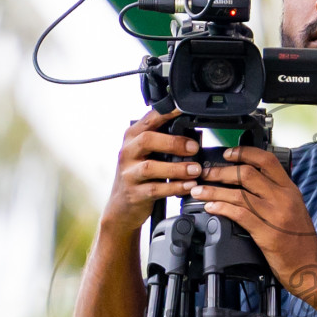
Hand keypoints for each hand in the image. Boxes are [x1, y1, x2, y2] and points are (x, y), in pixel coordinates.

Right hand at [101, 108, 201, 235]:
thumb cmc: (140, 175)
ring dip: (176, 168)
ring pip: (150, 167)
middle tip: (194, 148)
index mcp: (132, 137)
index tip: (184, 110)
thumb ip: (161, 142)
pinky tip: (189, 186)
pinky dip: (174, 187)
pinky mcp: (134, 193)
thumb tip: (193, 135)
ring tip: (195, 170)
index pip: (149, 119)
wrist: (121, 207)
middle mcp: (127, 152)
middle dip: (173, 143)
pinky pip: (155, 189)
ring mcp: (128, 173)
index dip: (167, 113)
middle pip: (147, 140)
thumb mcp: (146, 154)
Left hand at [193, 147, 316, 290]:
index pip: (267, 161)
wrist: (309, 266)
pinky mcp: (266, 233)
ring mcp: (275, 215)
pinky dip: (222, 208)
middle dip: (221, 171)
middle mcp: (283, 198)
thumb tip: (250, 183)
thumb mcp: (294, 208)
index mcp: (290, 189)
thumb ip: (276, 194)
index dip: (245, 153)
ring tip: (199, 191)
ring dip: (214, 190)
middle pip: (247, 174)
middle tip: (206, 173)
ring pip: (239, 194)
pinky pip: (239, 215)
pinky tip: (211, 207)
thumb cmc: (300, 241)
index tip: (228, 153)